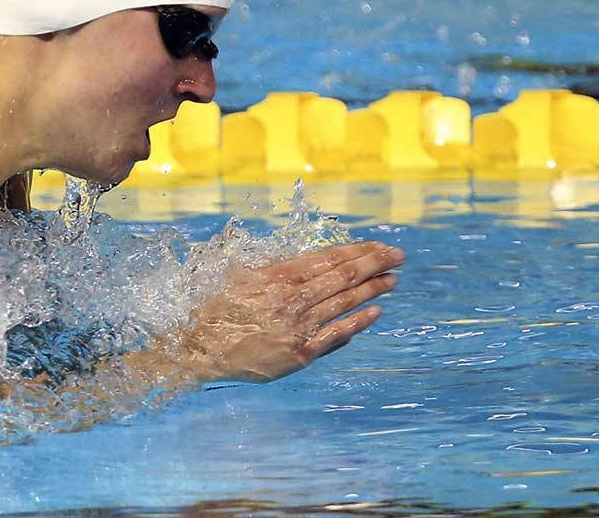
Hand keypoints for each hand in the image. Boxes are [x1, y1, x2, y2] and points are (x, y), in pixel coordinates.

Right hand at [179, 240, 401, 383]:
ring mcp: (298, 326)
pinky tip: (376, 311)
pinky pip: (336, 334)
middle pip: (342, 276)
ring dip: (372, 289)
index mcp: (277, 276)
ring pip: (344, 302)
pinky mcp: (300, 353)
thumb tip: (306, 261)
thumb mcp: (242, 277)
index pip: (328, 258)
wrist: (200, 349)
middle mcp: (291, 298)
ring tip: (393, 280)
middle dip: (374, 264)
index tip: (379, 245)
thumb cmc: (218, 311)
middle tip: (397, 257)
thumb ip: (274, 269)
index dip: (357, 251)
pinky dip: (358, 321)